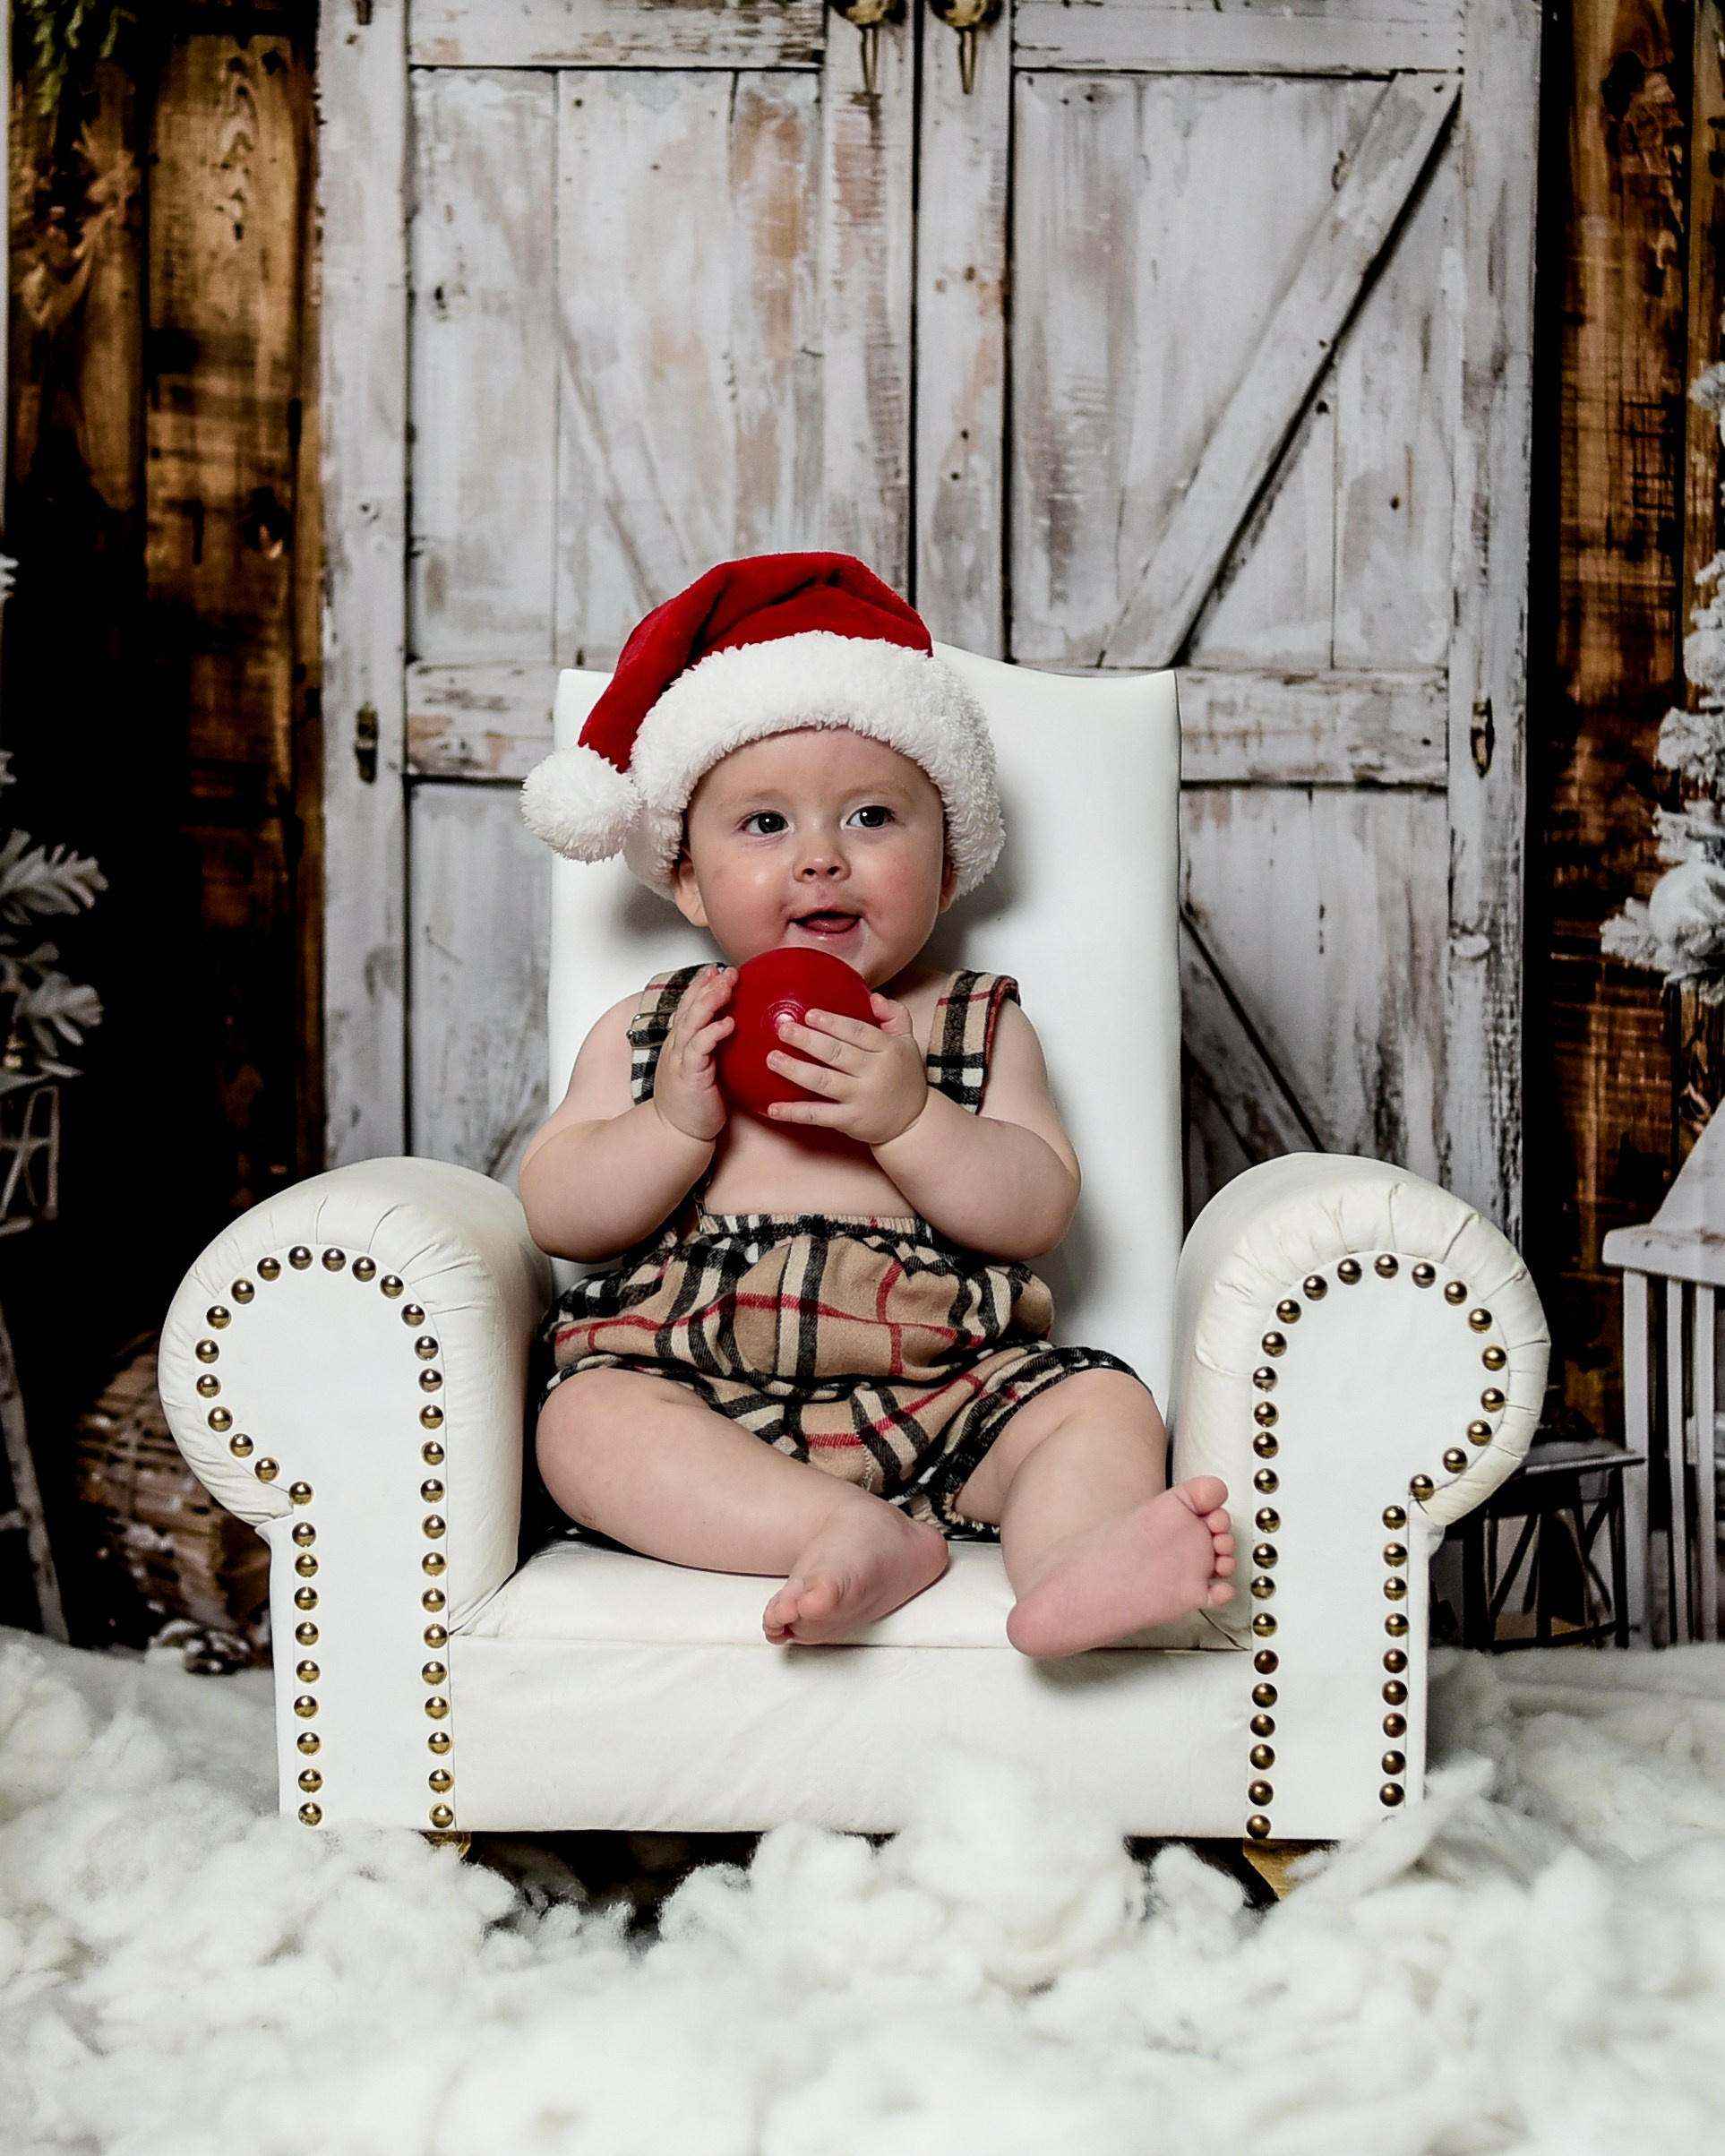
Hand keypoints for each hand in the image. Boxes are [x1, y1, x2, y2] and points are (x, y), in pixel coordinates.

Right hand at [651, 966, 733, 1144]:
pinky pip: (700, 1048)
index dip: (701, 986)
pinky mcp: (689, 1075)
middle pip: (691, 1008)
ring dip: (709, 1001)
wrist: (677, 1133)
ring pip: (693, 1022)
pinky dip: (713, 1033)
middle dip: (708, 986)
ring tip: (726, 985)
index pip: (689, 1007)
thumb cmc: (694, 1105)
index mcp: (682, 1043)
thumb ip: (715, 1050)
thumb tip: (738, 1035)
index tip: (716, 970)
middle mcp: (678, 1047)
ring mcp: (681, 1059)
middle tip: (726, 970)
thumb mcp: (705, 1070)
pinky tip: (727, 1023)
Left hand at [766, 994, 928, 1146]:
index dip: (833, 1023)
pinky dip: (794, 1113)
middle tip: (783, 1029)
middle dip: (808, 1040)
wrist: (913, 1123)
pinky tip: (773, 1108)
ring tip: (772, 1059)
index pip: (858, 1033)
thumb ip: (895, 1015)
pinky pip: (818, 1116)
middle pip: (837, 1054)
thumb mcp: (908, 1042)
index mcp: (889, 1050)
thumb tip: (874, 997)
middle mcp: (875, 1074)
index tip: (809, 1014)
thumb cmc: (904, 1077)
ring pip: (824, 1082)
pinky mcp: (850, 1121)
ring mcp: (861, 1099)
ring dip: (795, 1070)